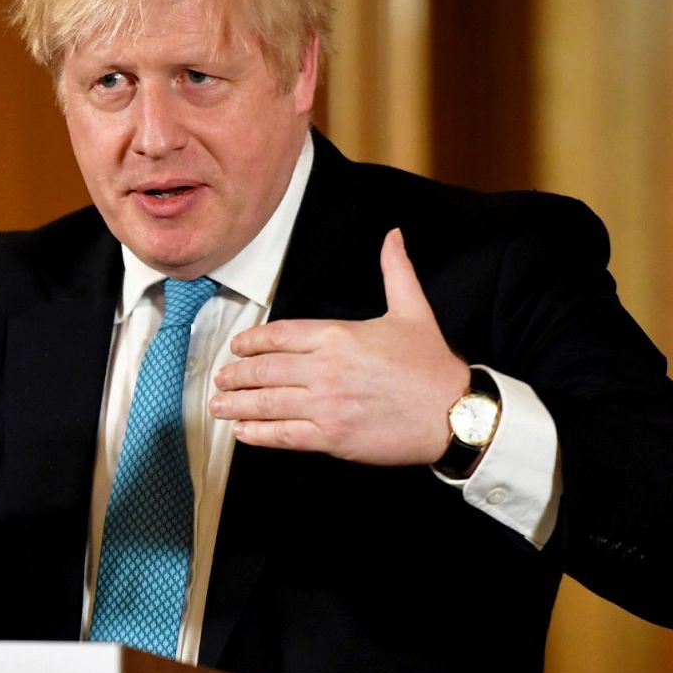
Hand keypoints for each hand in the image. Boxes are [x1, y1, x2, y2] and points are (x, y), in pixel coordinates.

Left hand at [210, 228, 468, 464]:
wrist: (454, 413)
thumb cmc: (432, 364)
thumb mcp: (413, 310)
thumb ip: (395, 271)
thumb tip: (393, 235)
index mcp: (338, 336)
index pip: (278, 335)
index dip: (251, 342)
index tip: (237, 347)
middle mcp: (325, 369)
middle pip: (265, 370)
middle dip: (236, 375)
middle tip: (219, 379)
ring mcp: (326, 404)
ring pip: (267, 403)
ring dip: (237, 404)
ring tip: (218, 405)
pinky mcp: (332, 437)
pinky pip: (284, 435)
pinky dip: (258, 433)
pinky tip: (242, 432)